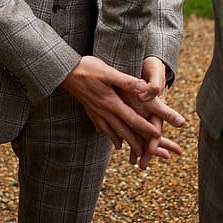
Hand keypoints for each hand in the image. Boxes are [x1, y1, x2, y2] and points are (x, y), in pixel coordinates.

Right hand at [62, 55, 182, 157]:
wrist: (65, 72)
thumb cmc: (88, 68)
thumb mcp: (108, 72)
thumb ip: (126, 81)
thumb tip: (144, 88)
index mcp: (111, 102)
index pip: (132, 118)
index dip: (145, 128)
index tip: (157, 136)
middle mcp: (104, 111)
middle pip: (123, 130)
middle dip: (136, 143)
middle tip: (147, 154)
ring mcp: (96, 113)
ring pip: (113, 132)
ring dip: (124, 142)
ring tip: (133, 152)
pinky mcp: (90, 111)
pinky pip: (102, 128)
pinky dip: (110, 136)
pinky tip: (114, 141)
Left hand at [126, 56, 184, 168]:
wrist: (152, 60)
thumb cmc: (153, 66)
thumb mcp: (155, 71)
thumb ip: (152, 83)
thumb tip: (146, 93)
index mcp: (155, 104)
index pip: (156, 126)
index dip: (154, 139)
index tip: (152, 151)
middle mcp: (150, 110)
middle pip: (150, 134)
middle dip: (147, 150)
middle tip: (141, 166)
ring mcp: (143, 110)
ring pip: (140, 132)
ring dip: (139, 147)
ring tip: (135, 163)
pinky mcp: (134, 107)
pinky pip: (130, 124)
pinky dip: (126, 134)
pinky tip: (121, 144)